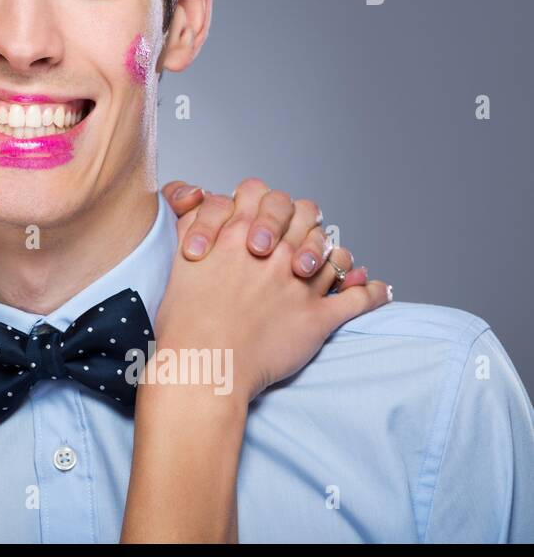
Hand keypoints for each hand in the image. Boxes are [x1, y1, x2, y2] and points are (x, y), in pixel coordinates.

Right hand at [154, 181, 391, 404]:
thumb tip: (200, 198)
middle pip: (305, 213)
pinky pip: (359, 299)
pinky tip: (378, 289)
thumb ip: (191, 222)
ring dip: (331, 254)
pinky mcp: (318, 317)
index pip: (261, 192)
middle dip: (301, 221)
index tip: (258, 216)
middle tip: (292, 237)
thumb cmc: (185, 320)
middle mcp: (276, 252)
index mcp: (238, 233)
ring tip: (324, 263)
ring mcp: (300, 284)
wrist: (203, 364)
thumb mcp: (178, 257)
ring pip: (334, 251)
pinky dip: (372, 293)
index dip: (260, 202)